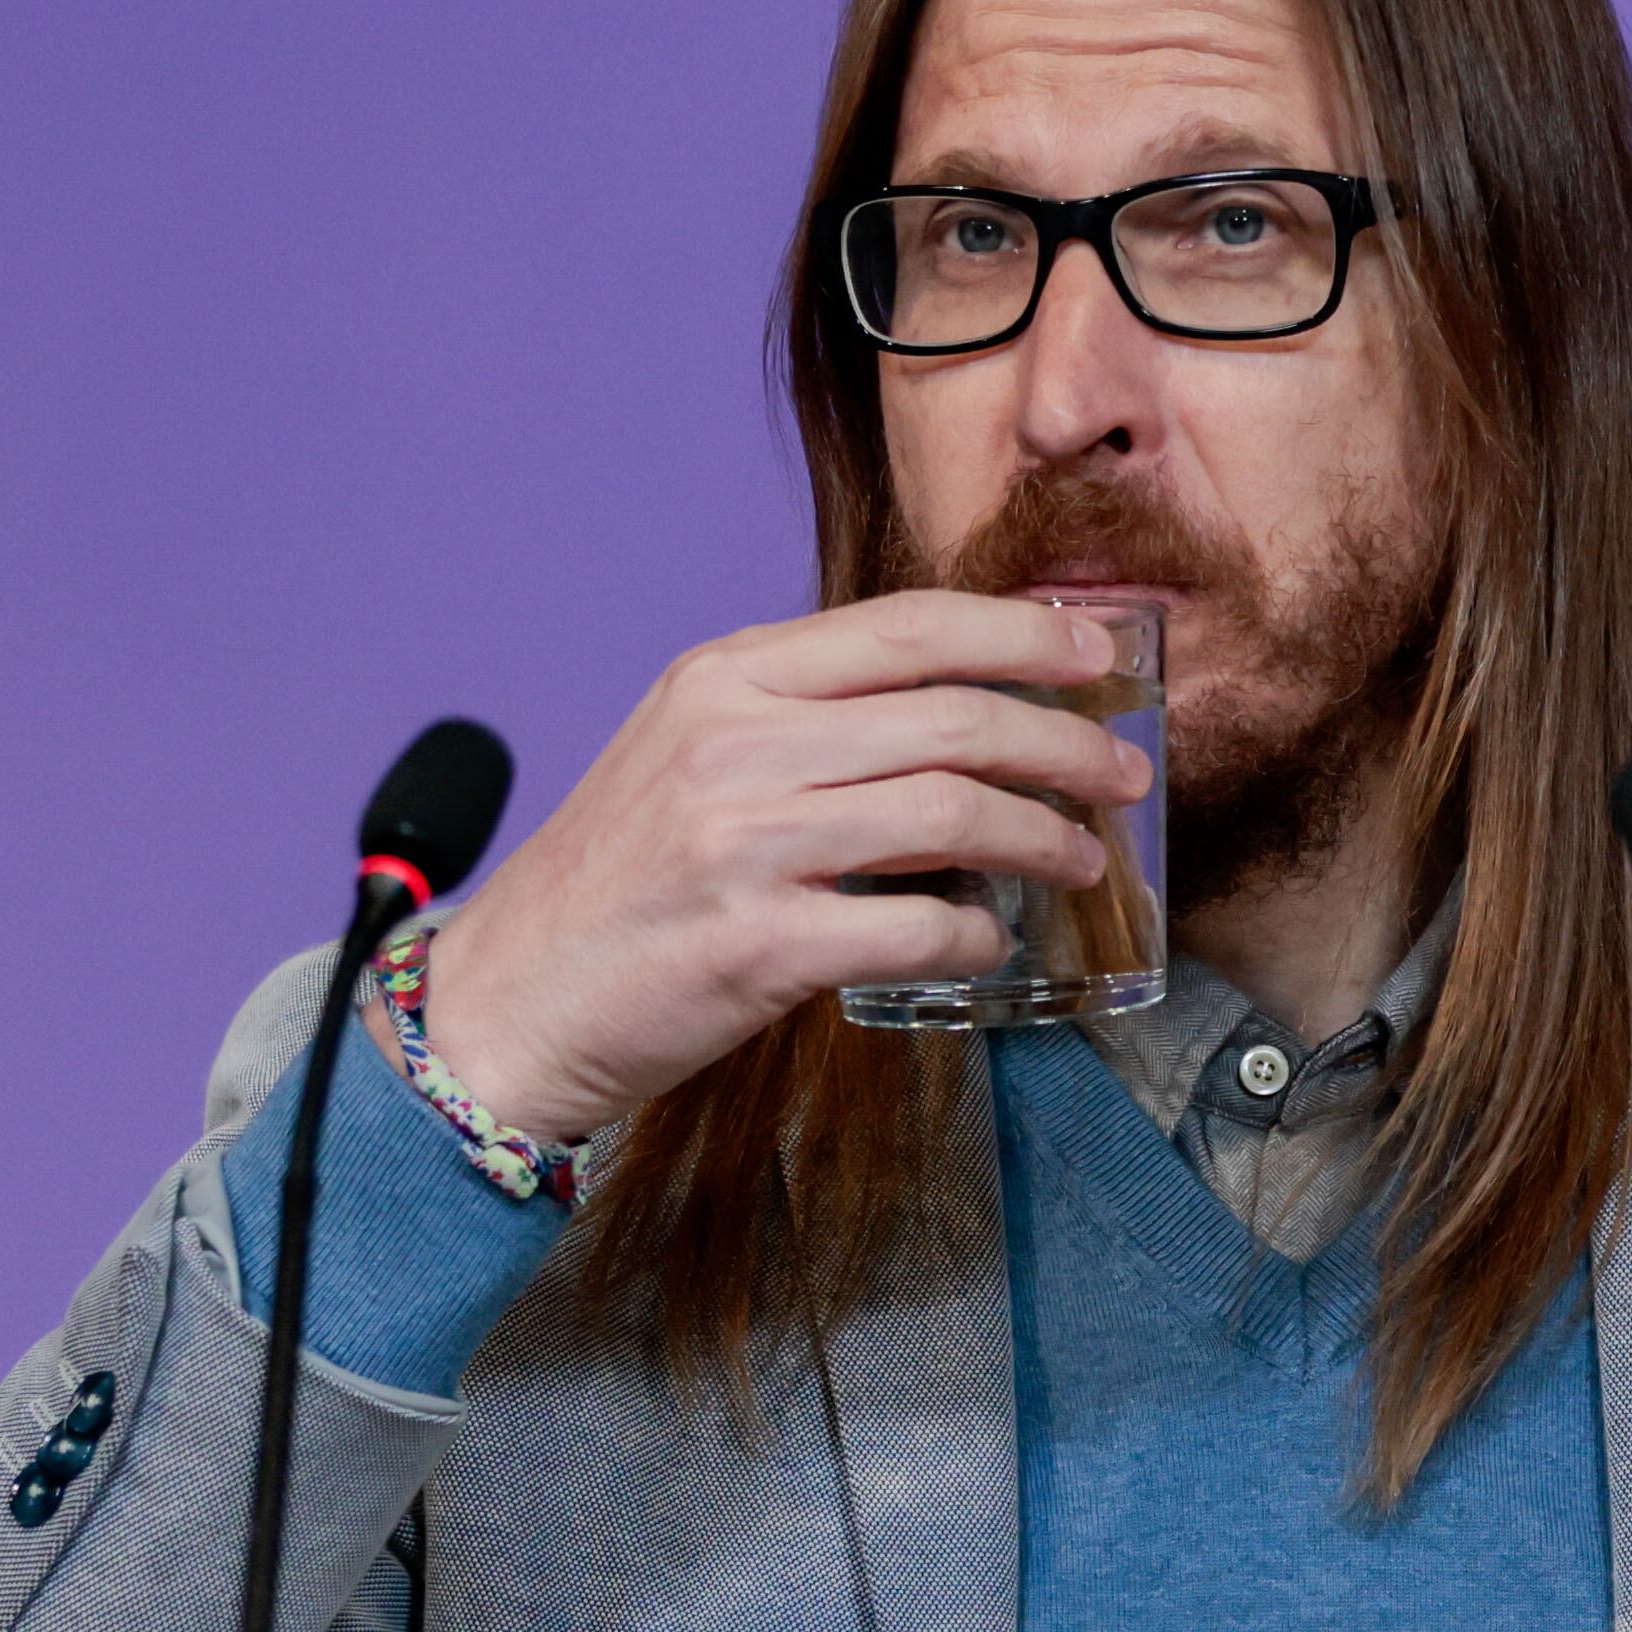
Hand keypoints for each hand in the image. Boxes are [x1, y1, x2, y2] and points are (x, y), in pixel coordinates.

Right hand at [407, 592, 1150, 1142]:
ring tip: (1081, 860)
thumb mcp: (687, 757)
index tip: (1100, 658)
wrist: (507, 1004)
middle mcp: (734, 743)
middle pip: (953, 716)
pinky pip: (917, 930)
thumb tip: (952, 713)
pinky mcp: (757, 945)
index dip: (1024, 636)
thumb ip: (799, 720)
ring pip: (953, 814)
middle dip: (1066, 743)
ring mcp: (744, 843)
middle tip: (1123, 774)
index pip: (909, 627)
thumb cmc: (615, 888)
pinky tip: (989, 941)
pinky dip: (975, 936)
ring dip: (1043, 840)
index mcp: (723, 678)